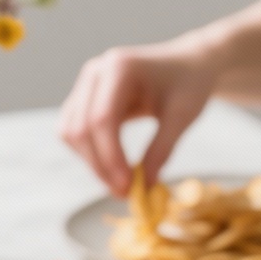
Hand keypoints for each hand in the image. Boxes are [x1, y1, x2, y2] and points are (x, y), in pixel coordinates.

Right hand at [59, 43, 218, 195]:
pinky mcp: (84, 99)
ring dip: (92, 164)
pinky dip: (89, 155)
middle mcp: (96, 72)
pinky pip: (73, 132)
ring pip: (71, 133)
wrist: (186, 65)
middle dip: (101, 166)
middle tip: (125, 194)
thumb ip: (161, 151)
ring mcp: (86, 85)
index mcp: (120, 67)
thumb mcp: (182, 117)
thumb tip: (143, 188)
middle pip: (81, 128)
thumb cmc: (188, 85)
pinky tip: (112, 168)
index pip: (102, 118)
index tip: (128, 186)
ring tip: (121, 185)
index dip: (111, 157)